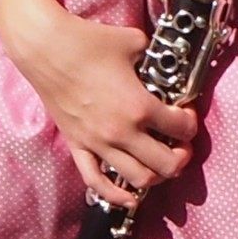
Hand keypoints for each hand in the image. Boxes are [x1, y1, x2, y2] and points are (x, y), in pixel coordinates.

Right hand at [0, 5, 199, 213]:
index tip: (186, 115)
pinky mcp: (78, 146)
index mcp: (140, 106)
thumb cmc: (88, 42)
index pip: (181, 128)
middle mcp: (121, 132)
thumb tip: (161, 56)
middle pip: (166, 164)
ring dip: (156, 176)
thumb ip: (153, 53)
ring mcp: (98, 143)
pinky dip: (116, 195)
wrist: (46, 48)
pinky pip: (96, 182)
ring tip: (159, 163)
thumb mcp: (134, 41)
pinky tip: (129, 197)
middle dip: (181, 157)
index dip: (190, 123)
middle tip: (181, 145)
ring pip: (137, 179)